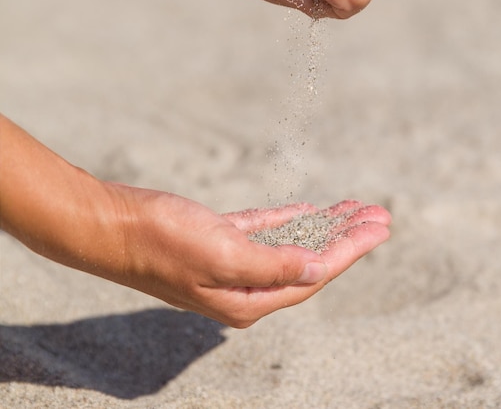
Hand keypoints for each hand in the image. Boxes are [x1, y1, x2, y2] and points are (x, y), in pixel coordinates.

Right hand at [113, 187, 390, 326]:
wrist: (113, 226)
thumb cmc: (163, 241)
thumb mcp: (224, 255)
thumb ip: (274, 266)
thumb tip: (318, 270)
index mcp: (248, 299)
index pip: (315, 274)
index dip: (351, 249)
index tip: (380, 226)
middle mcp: (244, 286)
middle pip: (309, 260)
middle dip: (346, 237)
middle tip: (380, 214)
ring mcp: (231, 263)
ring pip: (291, 244)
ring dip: (323, 226)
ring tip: (355, 209)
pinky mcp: (219, 240)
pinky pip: (265, 231)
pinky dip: (289, 220)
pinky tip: (308, 212)